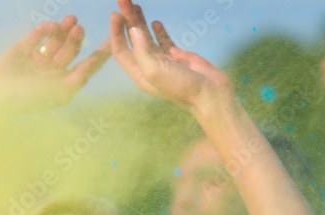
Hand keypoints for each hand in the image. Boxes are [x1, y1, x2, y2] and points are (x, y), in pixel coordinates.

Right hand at [0, 16, 110, 112]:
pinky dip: (46, 29)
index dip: (100, 54)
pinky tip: (52, 26)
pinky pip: (38, 35)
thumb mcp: (57, 94)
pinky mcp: (23, 49)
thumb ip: (76, 80)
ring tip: (72, 20)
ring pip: (56, 40)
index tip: (113, 40)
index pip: (87, 66)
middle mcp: (53, 71)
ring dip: (65, 30)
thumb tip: (91, 68)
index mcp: (64, 83)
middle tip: (79, 28)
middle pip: (71, 50)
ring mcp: (38, 59)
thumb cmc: (29, 100)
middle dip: (76, 39)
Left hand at [109, 0, 231, 111]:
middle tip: (122, 0)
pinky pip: (164, 41)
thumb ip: (142, 51)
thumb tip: (133, 30)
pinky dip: (159, 31)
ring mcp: (163, 61)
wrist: (209, 93)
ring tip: (135, 5)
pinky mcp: (178, 56)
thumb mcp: (154, 71)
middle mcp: (148, 66)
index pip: (121, 51)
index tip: (115, 14)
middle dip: (127, 20)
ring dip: (140, 22)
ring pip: (147, 38)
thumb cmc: (180, 88)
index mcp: (139, 73)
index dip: (116, 33)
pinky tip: (155, 22)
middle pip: (133, 40)